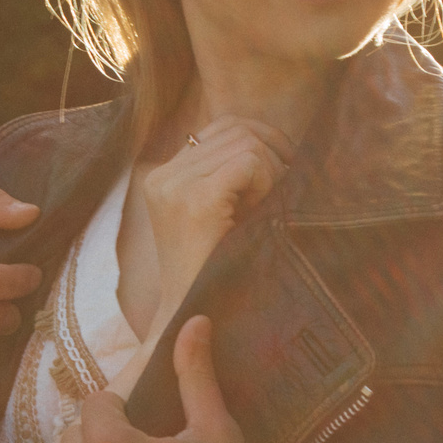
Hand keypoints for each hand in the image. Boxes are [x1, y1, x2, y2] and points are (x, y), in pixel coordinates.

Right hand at [142, 117, 293, 303]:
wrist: (194, 316)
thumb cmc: (218, 268)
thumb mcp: (219, 211)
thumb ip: (229, 172)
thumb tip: (272, 138)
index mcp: (162, 176)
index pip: (223, 126)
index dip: (260, 141)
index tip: (280, 171)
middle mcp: (161, 175)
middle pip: (236, 128)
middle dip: (270, 152)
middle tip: (281, 188)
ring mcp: (174, 186)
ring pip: (246, 142)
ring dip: (269, 171)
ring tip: (263, 207)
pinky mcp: (196, 201)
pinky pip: (248, 161)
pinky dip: (266, 181)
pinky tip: (259, 211)